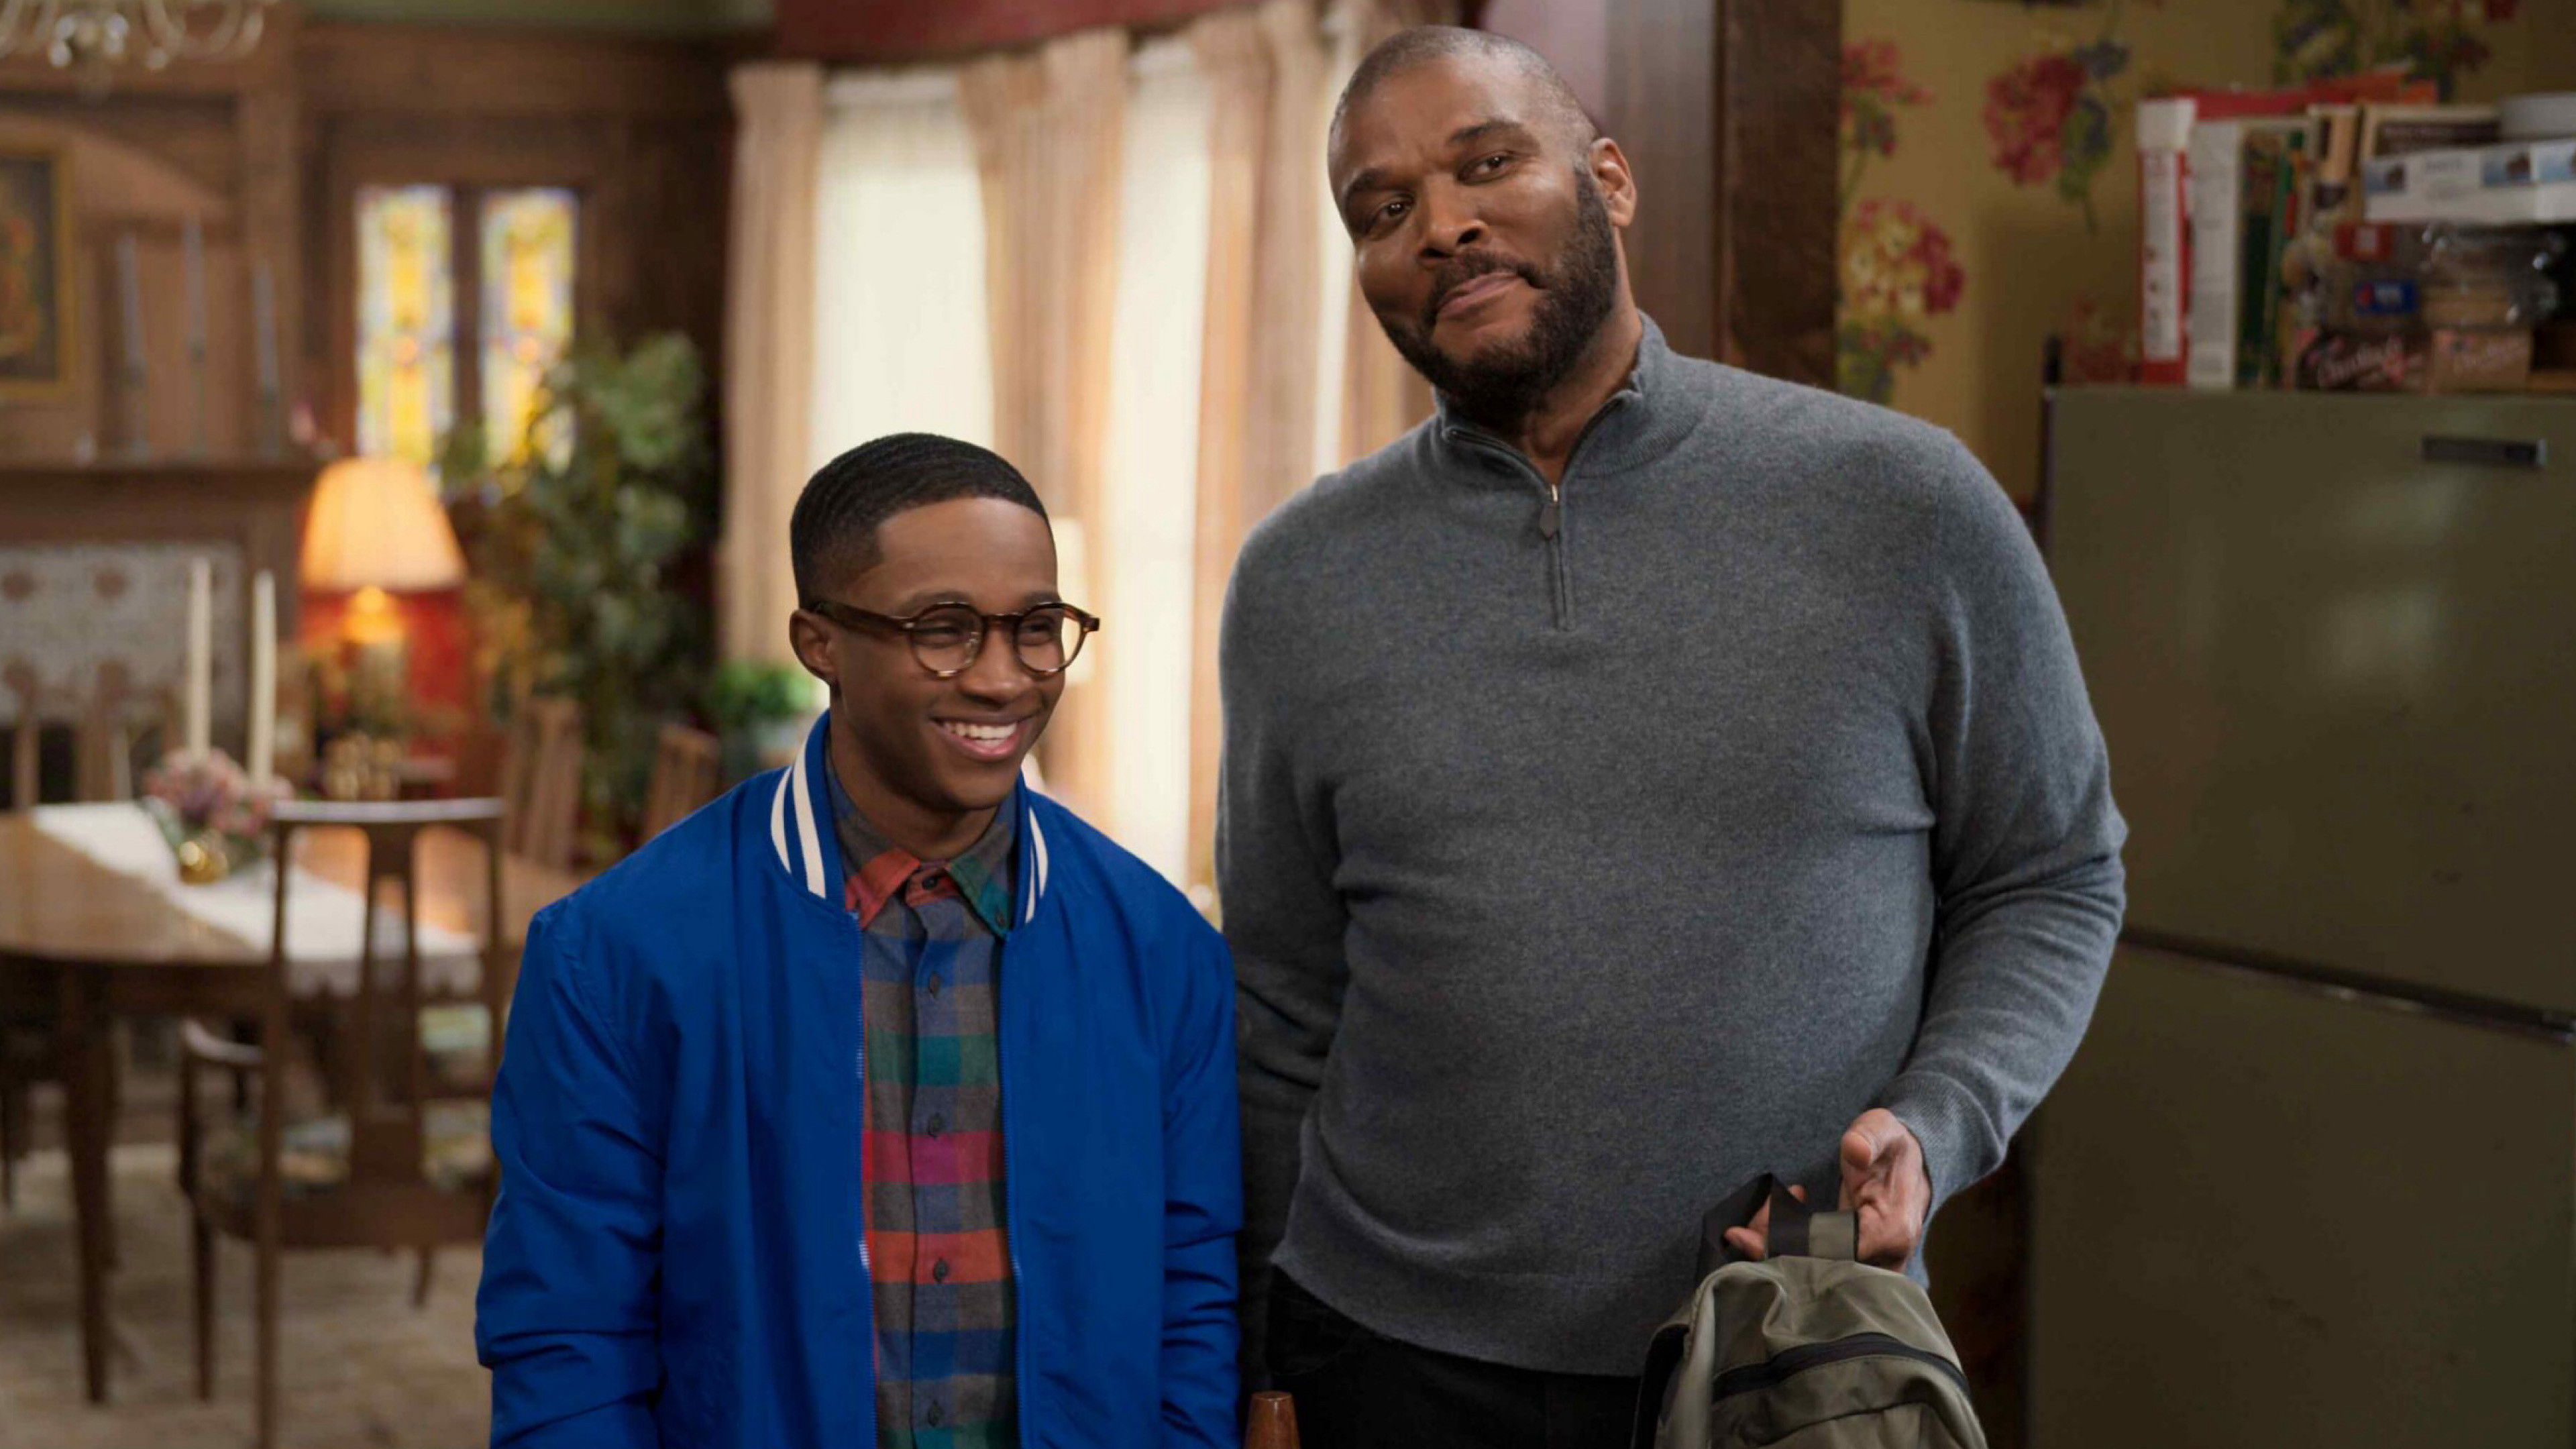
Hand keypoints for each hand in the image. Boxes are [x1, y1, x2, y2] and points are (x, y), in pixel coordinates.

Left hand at [1718, 1110, 1930, 1268]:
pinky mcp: (1855, 1266)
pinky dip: (1787, 1248)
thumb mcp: (1882, 1129)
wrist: (1911, 1164)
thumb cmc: (1892, 1146)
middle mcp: (1884, 1261)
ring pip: (1813, 1275)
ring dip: (1777, 1249)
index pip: (1831, 1254)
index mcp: (1891, 1232)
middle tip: (1738, 1230)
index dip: (1787, 1245)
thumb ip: (1869, 1137)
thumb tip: (1855, 1149)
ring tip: (1755, 1217)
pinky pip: (1815, 1267)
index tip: (1745, 1236)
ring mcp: (1871, 1268)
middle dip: (1773, 1250)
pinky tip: (1775, 1217)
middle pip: (1818, 1272)